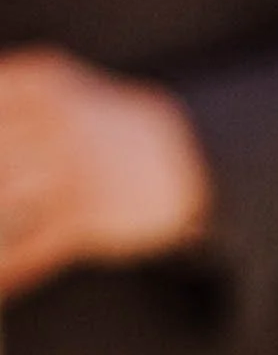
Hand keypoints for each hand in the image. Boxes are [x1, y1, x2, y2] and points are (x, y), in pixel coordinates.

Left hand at [0, 50, 211, 301]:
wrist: (182, 156)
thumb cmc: (102, 126)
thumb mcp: (54, 86)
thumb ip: (5, 91)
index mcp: (39, 85)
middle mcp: (54, 126)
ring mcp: (72, 173)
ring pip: (0, 207)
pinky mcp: (88, 218)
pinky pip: (33, 247)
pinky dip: (8, 269)